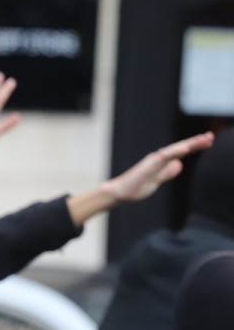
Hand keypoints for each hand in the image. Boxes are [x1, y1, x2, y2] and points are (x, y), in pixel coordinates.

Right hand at [67, 132, 213, 225]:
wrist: (119, 193)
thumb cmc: (135, 187)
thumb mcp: (156, 180)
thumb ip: (167, 172)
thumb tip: (179, 164)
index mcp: (161, 162)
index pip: (181, 152)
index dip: (195, 146)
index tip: (208, 141)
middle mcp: (158, 158)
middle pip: (180, 148)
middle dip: (196, 142)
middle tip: (211, 136)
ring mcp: (153, 161)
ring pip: (174, 150)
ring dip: (189, 144)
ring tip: (204, 139)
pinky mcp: (148, 165)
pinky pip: (164, 156)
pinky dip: (175, 151)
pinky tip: (186, 148)